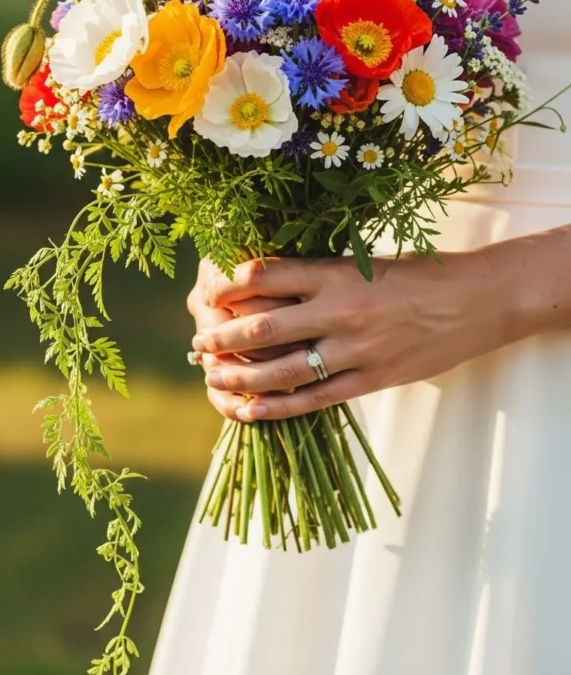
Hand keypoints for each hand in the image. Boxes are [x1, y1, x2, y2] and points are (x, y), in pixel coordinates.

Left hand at [192, 238, 558, 420]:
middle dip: (222, 339)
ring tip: (212, 379)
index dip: (227, 287)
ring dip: (239, 378)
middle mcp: (338, 310)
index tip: (208, 296)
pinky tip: (249, 411)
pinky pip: (313, 399)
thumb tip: (265, 289)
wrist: (475, 300)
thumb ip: (319, 277)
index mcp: (335, 271)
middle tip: (199, 346)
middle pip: (261, 328)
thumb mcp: (364, 263)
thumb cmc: (418, 274)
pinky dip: (276, 408)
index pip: (264, 275)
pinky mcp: (371, 379)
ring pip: (280, 370)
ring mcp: (354, 349)